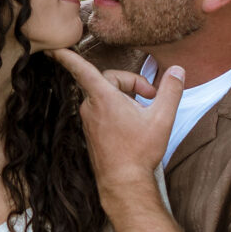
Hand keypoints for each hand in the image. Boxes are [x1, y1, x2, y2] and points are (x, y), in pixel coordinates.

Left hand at [55, 48, 183, 198]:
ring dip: (125, 97)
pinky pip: (102, 110)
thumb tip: (177, 71)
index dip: (68, 56)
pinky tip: (132, 125)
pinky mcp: (90, 132)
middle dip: (131, 82)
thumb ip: (171, 90)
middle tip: (152, 95)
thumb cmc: (140, 151)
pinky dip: (117, 110)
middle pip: (109, 80)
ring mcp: (88, 120)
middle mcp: (91, 107)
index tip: (53, 48)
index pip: (82, 69)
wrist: (124, 183)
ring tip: (143, 112)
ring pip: (105, 96)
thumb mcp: (162, 118)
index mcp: (103, 98)